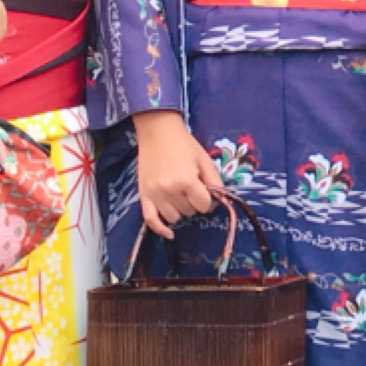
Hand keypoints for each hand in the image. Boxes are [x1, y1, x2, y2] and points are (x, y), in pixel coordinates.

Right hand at [133, 108, 226, 239]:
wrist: (158, 131)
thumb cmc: (184, 144)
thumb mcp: (204, 159)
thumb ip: (214, 181)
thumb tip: (222, 199)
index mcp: (186, 180)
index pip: (203, 205)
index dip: (208, 201)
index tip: (207, 193)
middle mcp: (169, 190)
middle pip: (189, 211)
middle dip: (194, 202)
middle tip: (192, 188)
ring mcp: (154, 194)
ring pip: (173, 218)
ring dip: (180, 210)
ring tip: (180, 195)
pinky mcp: (143, 195)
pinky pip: (150, 220)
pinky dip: (160, 229)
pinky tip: (169, 233)